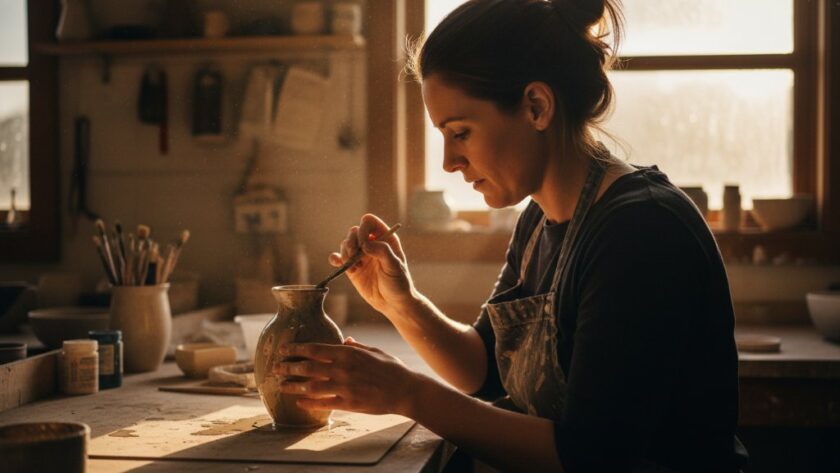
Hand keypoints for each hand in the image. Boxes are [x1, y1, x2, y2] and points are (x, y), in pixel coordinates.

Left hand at [272, 337, 420, 416]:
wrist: (405, 390)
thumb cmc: (391, 368)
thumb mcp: (373, 351)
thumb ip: (355, 347)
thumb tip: (344, 340)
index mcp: (348, 353)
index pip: (315, 349)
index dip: (296, 349)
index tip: (283, 349)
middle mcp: (343, 369)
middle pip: (308, 367)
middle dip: (288, 367)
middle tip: (274, 368)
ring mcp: (345, 387)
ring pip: (311, 387)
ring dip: (293, 386)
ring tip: (280, 385)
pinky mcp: (349, 404)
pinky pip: (324, 403)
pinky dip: (309, 403)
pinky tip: (299, 403)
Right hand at [328, 213, 416, 315]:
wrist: (393, 303)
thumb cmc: (399, 283)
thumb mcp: (395, 266)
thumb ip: (382, 251)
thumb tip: (365, 243)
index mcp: (385, 239)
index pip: (369, 222)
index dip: (364, 229)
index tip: (364, 244)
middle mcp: (371, 244)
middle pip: (354, 231)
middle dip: (352, 242)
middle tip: (356, 256)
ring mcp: (361, 255)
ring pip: (346, 243)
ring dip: (346, 253)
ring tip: (355, 267)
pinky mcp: (352, 268)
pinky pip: (339, 257)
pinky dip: (335, 258)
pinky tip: (338, 263)